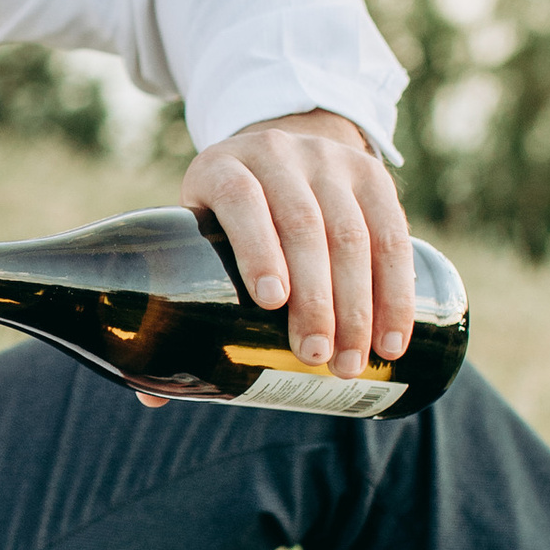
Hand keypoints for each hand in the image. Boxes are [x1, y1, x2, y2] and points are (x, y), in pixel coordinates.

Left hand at [182, 111, 413, 376]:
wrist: (280, 149)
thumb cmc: (223, 217)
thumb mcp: (194, 235)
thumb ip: (175, 304)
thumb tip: (152, 400)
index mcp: (222, 168)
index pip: (242, 200)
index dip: (257, 248)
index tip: (270, 304)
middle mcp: (278, 156)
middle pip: (304, 225)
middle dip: (316, 298)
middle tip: (316, 358)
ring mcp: (330, 163)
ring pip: (353, 233)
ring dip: (359, 305)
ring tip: (352, 361)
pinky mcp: (374, 176)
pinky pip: (395, 234)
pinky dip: (398, 290)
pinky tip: (393, 335)